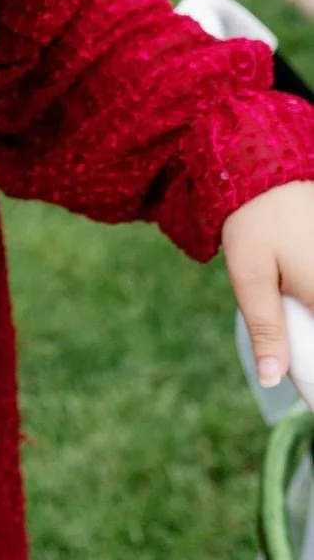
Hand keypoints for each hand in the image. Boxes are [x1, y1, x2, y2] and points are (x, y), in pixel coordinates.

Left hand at [221, 179, 313, 385]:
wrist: (268, 168)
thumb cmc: (257, 222)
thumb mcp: (251, 275)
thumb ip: (265, 329)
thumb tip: (271, 380)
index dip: (313, 373)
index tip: (306, 392)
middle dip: (312, 342)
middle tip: (301, 354)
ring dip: (313, 326)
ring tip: (301, 326)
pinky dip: (313, 306)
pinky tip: (302, 298)